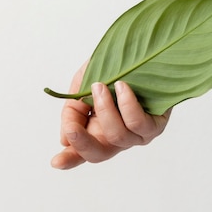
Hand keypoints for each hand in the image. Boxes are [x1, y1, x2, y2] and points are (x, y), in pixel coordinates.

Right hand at [51, 62, 171, 169]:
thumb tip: (65, 139)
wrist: (143, 50)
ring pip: (117, 136)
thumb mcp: (83, 83)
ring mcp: (138, 134)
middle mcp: (117, 137)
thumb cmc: (113, 68)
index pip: (82, 151)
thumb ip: (73, 109)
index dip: (69, 159)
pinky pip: (138, 123)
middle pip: (98, 154)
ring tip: (100, 85)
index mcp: (97, 130)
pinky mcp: (156, 125)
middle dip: (82, 142)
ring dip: (104, 109)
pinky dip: (126, 104)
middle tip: (72, 128)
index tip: (55, 162)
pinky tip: (122, 86)